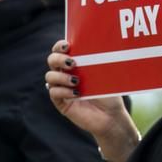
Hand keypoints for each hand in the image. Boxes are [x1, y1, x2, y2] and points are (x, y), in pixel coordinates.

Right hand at [45, 40, 137, 161]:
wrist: (112, 116)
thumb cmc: (110, 93)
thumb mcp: (105, 75)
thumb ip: (97, 62)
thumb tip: (96, 46)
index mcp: (75, 64)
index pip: (60, 50)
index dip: (60, 45)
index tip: (67, 45)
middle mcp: (66, 74)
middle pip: (51, 60)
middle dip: (58, 58)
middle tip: (72, 63)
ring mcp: (62, 88)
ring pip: (50, 77)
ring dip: (61, 76)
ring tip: (76, 81)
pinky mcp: (61, 103)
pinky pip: (54, 93)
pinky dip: (63, 91)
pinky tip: (76, 93)